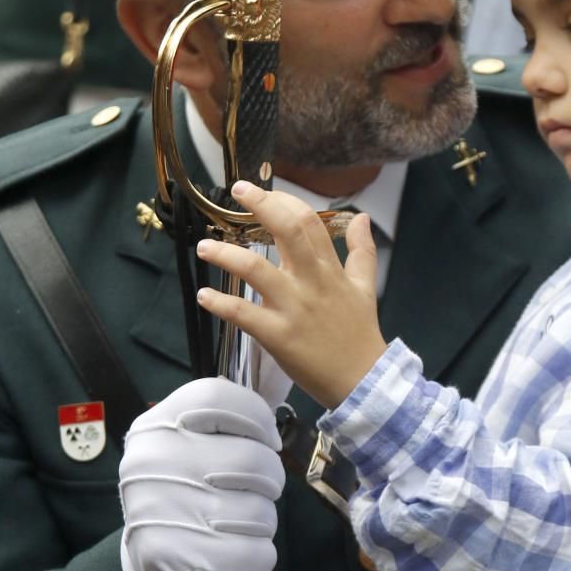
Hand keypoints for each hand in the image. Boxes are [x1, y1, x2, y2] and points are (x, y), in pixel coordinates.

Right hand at [119, 377, 283, 570]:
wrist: (148, 569)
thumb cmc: (183, 498)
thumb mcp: (187, 449)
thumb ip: (222, 423)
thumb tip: (274, 407)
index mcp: (154, 426)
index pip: (217, 395)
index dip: (258, 416)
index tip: (268, 439)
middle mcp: (150, 462)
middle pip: (251, 459)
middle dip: (272, 480)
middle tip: (263, 490)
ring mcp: (158, 511)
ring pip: (259, 511)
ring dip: (265, 522)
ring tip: (245, 524)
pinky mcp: (175, 558)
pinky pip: (255, 553)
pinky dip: (261, 557)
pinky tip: (243, 554)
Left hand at [194, 183, 386, 407]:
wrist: (361, 379)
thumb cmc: (360, 333)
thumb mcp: (366, 287)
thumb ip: (362, 251)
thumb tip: (361, 217)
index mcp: (329, 270)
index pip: (309, 222)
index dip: (284, 201)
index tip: (260, 192)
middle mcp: (311, 282)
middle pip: (286, 231)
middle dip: (261, 205)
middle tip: (238, 191)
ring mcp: (293, 308)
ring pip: (256, 269)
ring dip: (225, 254)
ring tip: (204, 247)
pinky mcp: (278, 335)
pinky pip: (244, 314)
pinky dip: (221, 304)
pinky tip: (205, 296)